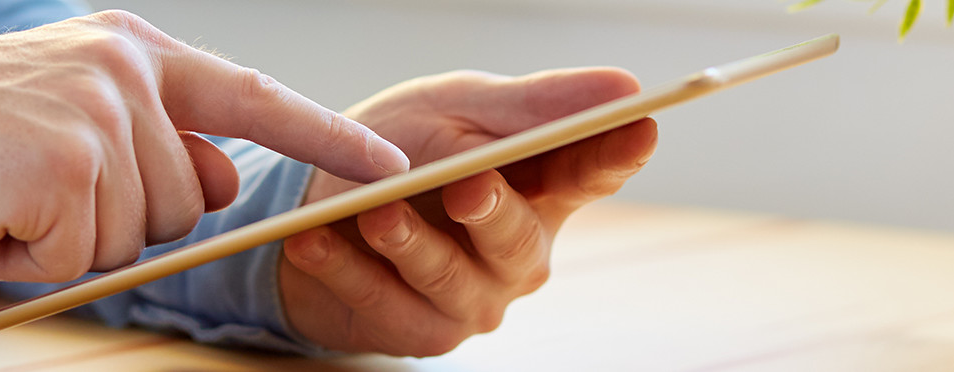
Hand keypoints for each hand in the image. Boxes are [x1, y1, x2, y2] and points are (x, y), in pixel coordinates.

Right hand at [0, 10, 407, 281]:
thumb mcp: (73, 119)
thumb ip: (156, 145)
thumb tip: (220, 181)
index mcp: (135, 53)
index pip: (253, 98)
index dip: (323, 135)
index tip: (386, 163)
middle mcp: (127, 72)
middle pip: (183, 202)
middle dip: (113, 222)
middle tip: (34, 190)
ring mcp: (100, 115)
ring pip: (136, 237)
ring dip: (67, 242)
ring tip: (6, 197)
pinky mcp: (67, 165)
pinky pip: (82, 258)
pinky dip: (31, 259)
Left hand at [279, 68, 657, 355]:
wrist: (314, 203)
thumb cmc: (402, 149)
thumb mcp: (459, 108)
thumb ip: (531, 105)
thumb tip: (623, 86)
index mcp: (541, 188)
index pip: (593, 172)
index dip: (618, 154)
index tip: (640, 126)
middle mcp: (517, 253)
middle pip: (518, 239)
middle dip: (493, 211)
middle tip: (467, 185)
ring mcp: (472, 299)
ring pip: (450, 277)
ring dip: (409, 243)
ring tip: (373, 212)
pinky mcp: (419, 332)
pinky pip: (385, 303)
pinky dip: (347, 270)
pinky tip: (314, 240)